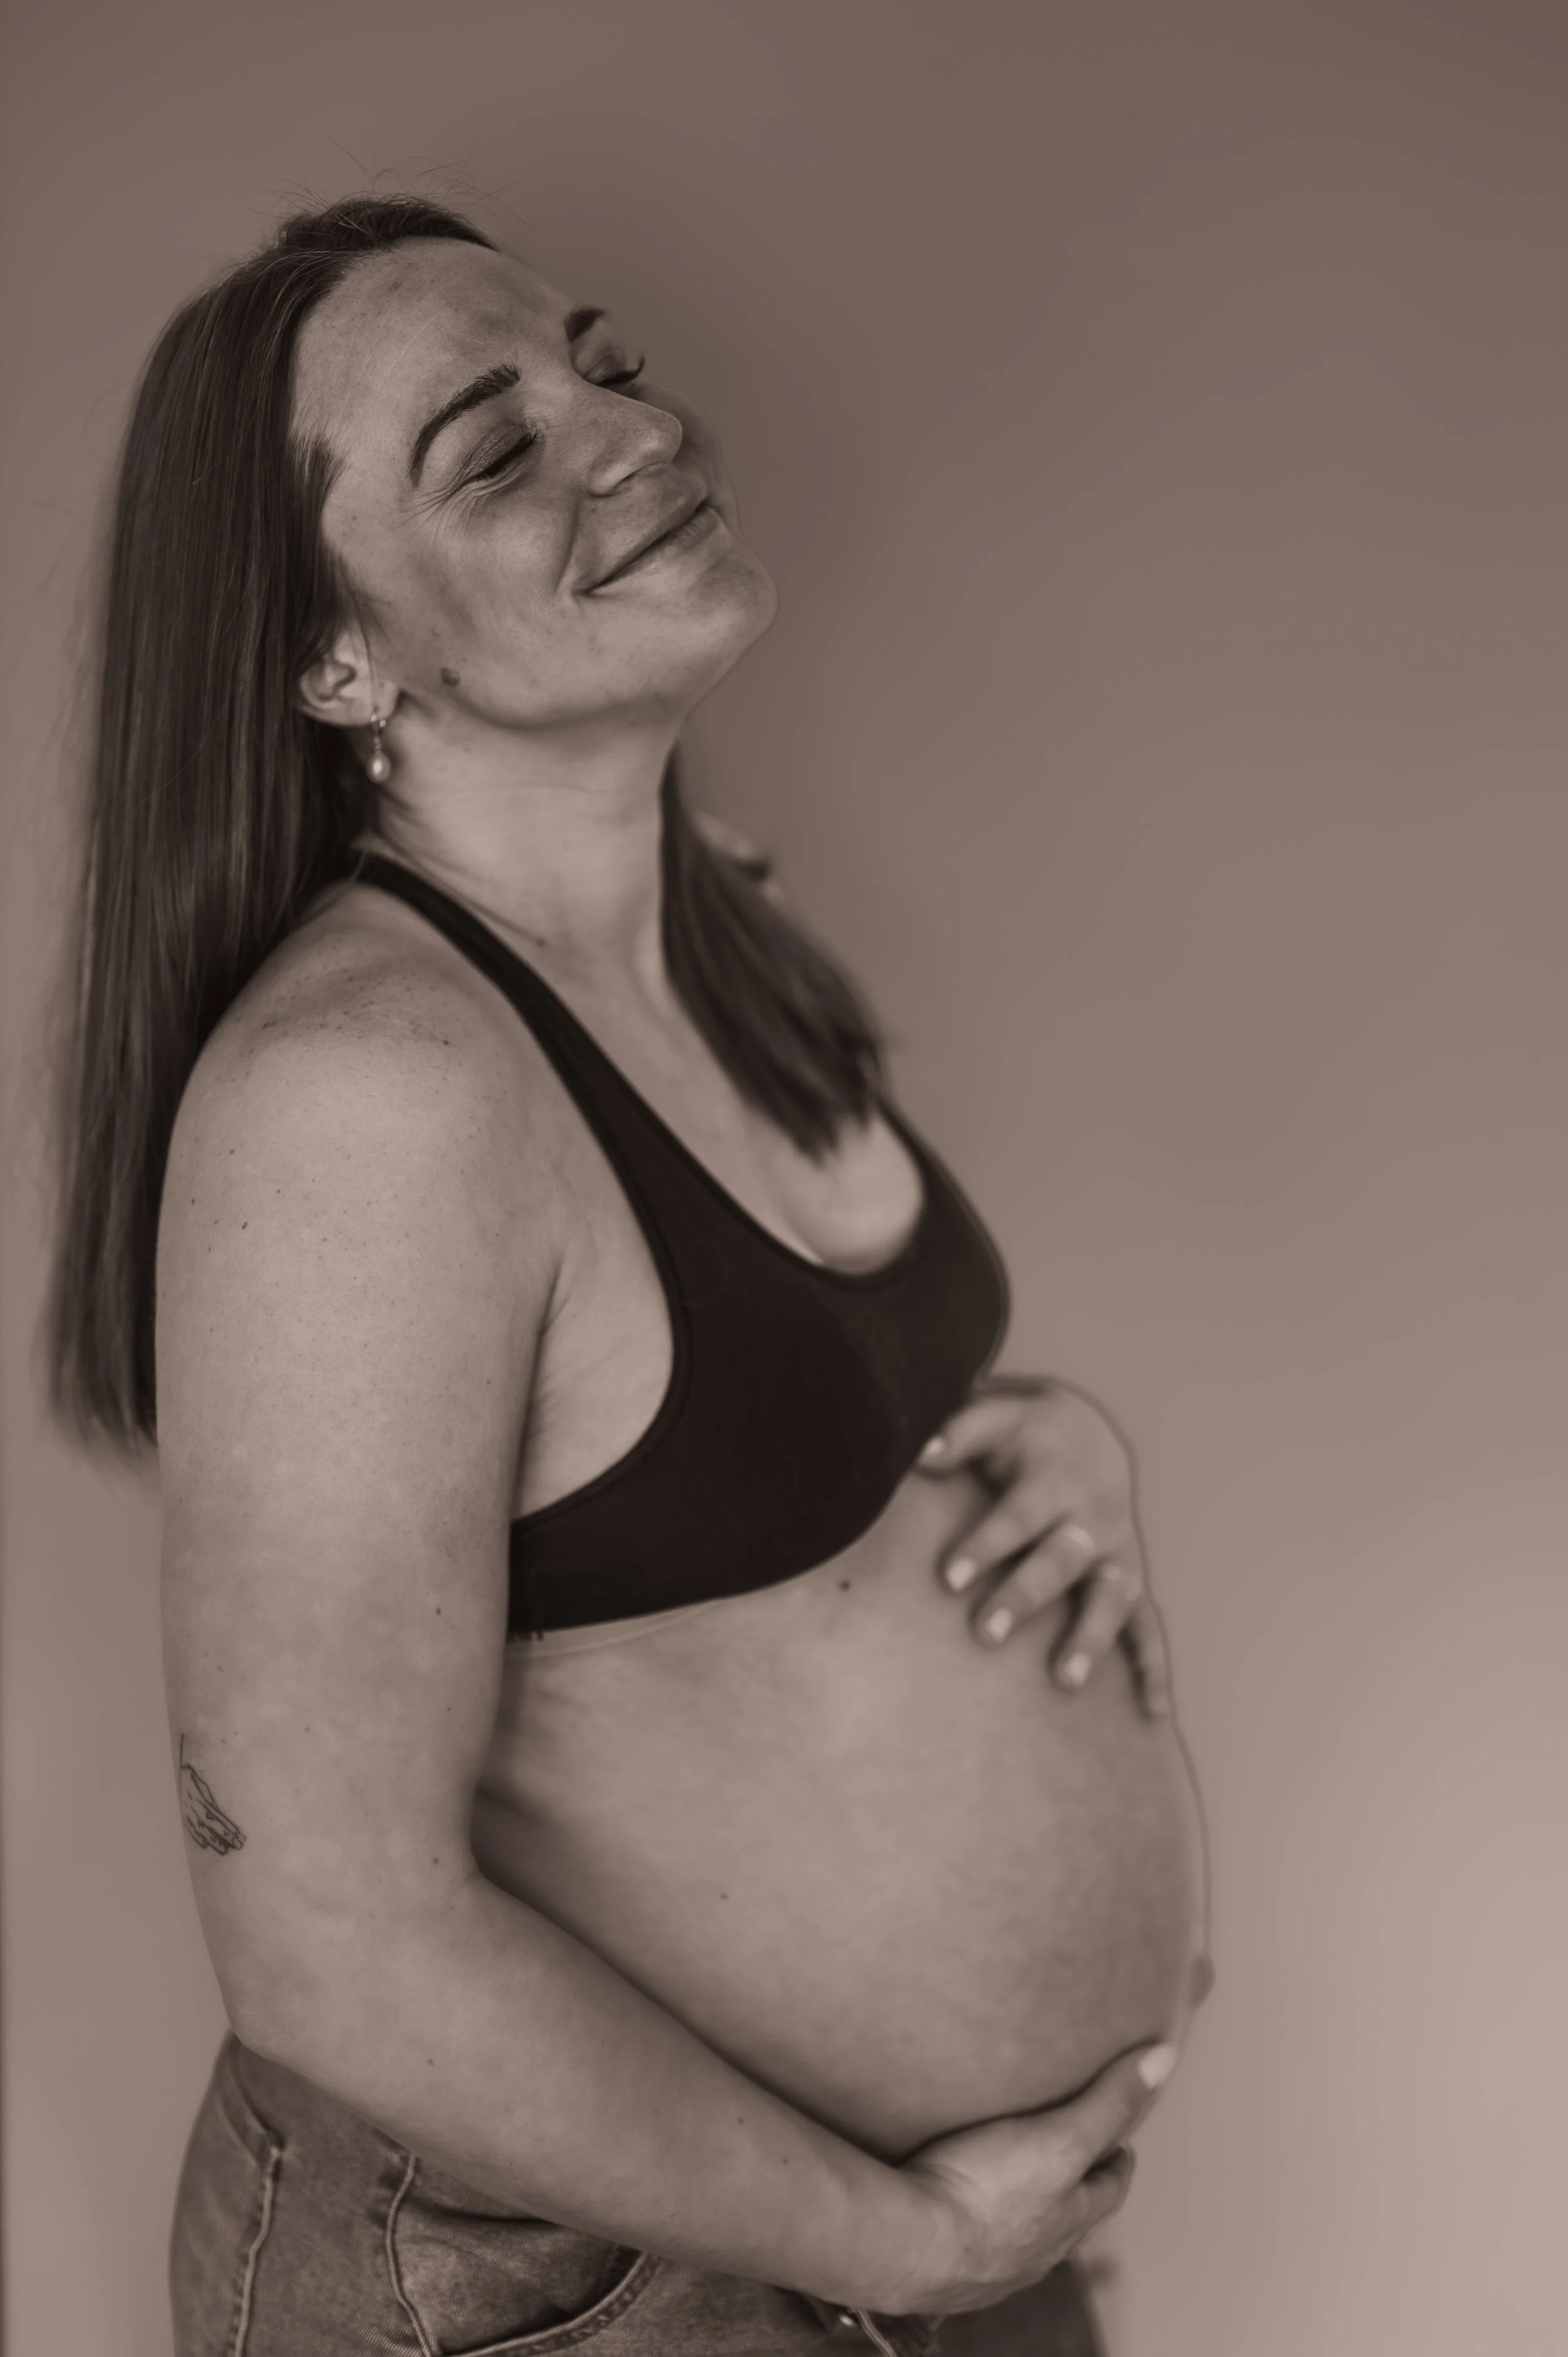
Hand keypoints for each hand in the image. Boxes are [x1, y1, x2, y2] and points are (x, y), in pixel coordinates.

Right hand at [884, 2043, 1176, 2315]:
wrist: (907, 2243)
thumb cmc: (987, 2190)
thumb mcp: (1059, 2137)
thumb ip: (1108, 2101)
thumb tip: (1164, 2058)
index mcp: (1069, 2219)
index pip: (1109, 2187)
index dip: (1116, 2159)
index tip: (1119, 2138)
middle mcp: (1038, 2251)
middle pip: (1068, 2214)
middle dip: (1072, 2184)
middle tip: (1064, 2148)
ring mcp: (992, 2267)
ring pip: (1023, 2233)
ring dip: (1025, 2207)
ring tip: (1008, 2173)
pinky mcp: (945, 2269)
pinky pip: (972, 2243)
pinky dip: (976, 2224)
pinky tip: (954, 2206)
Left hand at [916, 1377, 1169, 1715]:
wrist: (1086, 1434)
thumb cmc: (1024, 1434)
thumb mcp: (995, 1416)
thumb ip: (958, 1433)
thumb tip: (921, 1453)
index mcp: (1056, 1478)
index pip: (1019, 1515)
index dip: (986, 1544)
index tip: (949, 1577)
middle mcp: (1094, 1518)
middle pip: (1060, 1561)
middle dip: (1024, 1598)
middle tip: (984, 1633)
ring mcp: (1117, 1552)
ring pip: (1109, 1598)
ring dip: (1090, 1639)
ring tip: (1064, 1681)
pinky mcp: (1129, 1579)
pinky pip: (1148, 1625)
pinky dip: (1153, 1666)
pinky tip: (1153, 1711)